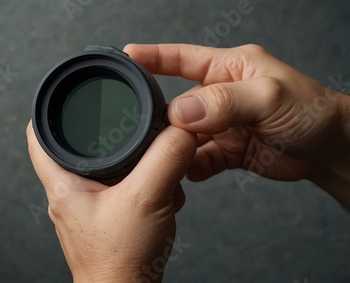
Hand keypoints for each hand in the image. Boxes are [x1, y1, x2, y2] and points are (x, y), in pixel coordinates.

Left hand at [27, 122, 195, 281]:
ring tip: (151, 160)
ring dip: (130, 159)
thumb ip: (166, 157)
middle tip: (125, 118)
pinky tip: (161, 189)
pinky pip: (121, 187)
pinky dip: (141, 181)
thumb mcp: (147, 197)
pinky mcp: (107, 218)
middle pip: (76, 146)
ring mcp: (88, 207)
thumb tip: (183, 128)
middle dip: (104, 131)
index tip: (71, 91)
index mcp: (63, 184)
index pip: (37, 133)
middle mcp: (70, 194)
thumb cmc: (121, 259)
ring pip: (103, 167)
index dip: (50, 107)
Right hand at [124, 43, 349, 208]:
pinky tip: (187, 173)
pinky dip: (190, 168)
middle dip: (163, 119)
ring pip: (184, 136)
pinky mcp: (225, 150)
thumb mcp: (270, 97)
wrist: (331, 151)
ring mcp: (220, 124)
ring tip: (165, 159)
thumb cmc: (311, 110)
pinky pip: (198, 159)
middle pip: (178, 104)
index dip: (154, 57)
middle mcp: (220, 95)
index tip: (127, 58)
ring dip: (175, 148)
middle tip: (149, 133)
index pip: (182, 58)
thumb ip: (225, 101)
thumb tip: (181, 111)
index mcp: (228, 68)